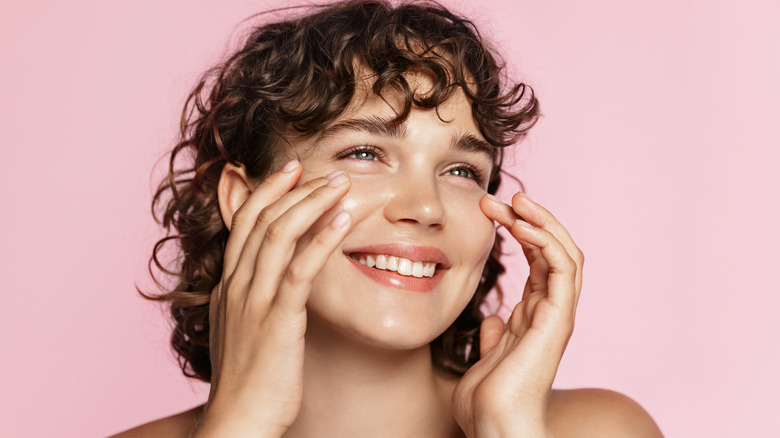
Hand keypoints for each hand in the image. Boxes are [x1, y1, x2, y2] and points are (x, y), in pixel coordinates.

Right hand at [192, 162, 352, 437]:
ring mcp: (254, 301)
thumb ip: (251, 297)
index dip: (268, 191)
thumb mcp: (242, 329)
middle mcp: (236, 285)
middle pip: (260, 218)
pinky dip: (322, 239)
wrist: (238, 420)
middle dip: (293, 187)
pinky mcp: (278, 320)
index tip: (292, 171)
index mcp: (228, 284)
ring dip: (311, 202)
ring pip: (279, 234)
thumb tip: (266, 279)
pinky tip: (343, 221)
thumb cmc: (247, 379)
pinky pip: (300, 269)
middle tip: (323, 169)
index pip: (244, 222)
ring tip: (341, 184)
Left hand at [452, 192, 583, 437]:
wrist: (494, 426)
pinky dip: (546, 242)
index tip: (492, 210)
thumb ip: (495, 336)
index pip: (539, 260)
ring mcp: (557, 315)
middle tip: (501, 199)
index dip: (520, 231)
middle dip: (529, 219)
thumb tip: (493, 319)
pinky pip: (562, 269)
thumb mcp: (486, 357)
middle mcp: (550, 312)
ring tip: (515, 201)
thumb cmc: (488, 400)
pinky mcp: (558, 319)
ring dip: (541, 222)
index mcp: (535, 316)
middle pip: (553, 251)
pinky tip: (522, 226)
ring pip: (565, 253)